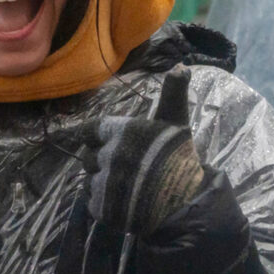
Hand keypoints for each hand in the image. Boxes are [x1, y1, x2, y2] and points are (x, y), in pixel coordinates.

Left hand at [80, 68, 203, 235]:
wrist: (184, 202)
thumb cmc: (179, 158)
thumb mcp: (176, 121)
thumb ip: (173, 93)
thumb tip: (180, 66)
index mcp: (120, 131)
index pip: (89, 130)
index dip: (94, 136)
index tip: (100, 141)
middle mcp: (106, 155)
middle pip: (89, 156)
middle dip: (102, 161)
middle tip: (124, 168)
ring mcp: (102, 182)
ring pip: (90, 180)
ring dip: (101, 182)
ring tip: (125, 186)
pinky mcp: (101, 207)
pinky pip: (92, 202)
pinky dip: (103, 203)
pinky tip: (122, 202)